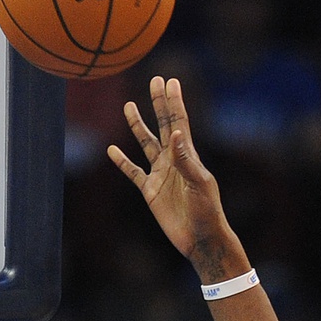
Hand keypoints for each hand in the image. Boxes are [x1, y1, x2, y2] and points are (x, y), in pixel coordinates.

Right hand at [108, 77, 242, 278]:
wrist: (200, 239)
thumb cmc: (207, 212)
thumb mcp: (199, 184)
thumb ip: (186, 159)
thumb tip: (178, 133)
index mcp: (188, 155)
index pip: (180, 122)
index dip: (175, 102)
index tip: (171, 81)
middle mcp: (173, 160)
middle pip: (164, 125)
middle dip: (159, 104)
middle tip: (155, 81)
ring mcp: (161, 174)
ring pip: (146, 144)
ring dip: (138, 126)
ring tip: (128, 106)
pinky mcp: (150, 191)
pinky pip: (133, 172)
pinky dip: (122, 161)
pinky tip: (112, 150)